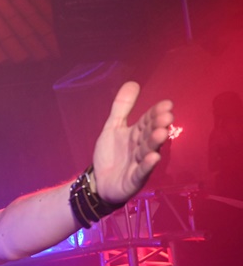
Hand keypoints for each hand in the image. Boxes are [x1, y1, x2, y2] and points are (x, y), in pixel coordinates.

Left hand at [92, 81, 174, 203]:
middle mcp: (141, 148)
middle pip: (150, 135)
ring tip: (162, 132)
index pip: (147, 121)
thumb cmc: (110, 155)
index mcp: (136, 134)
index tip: (166, 104)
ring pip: (148, 151)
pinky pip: (142, 172)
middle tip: (167, 117)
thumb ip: (122, 108)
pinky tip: (153, 157)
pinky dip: (147, 165)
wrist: (99, 183)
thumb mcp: (112, 128)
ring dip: (155, 142)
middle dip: (158, 126)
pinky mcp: (134, 180)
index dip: (155, 113)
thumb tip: (133, 82)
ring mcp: (139, 164)